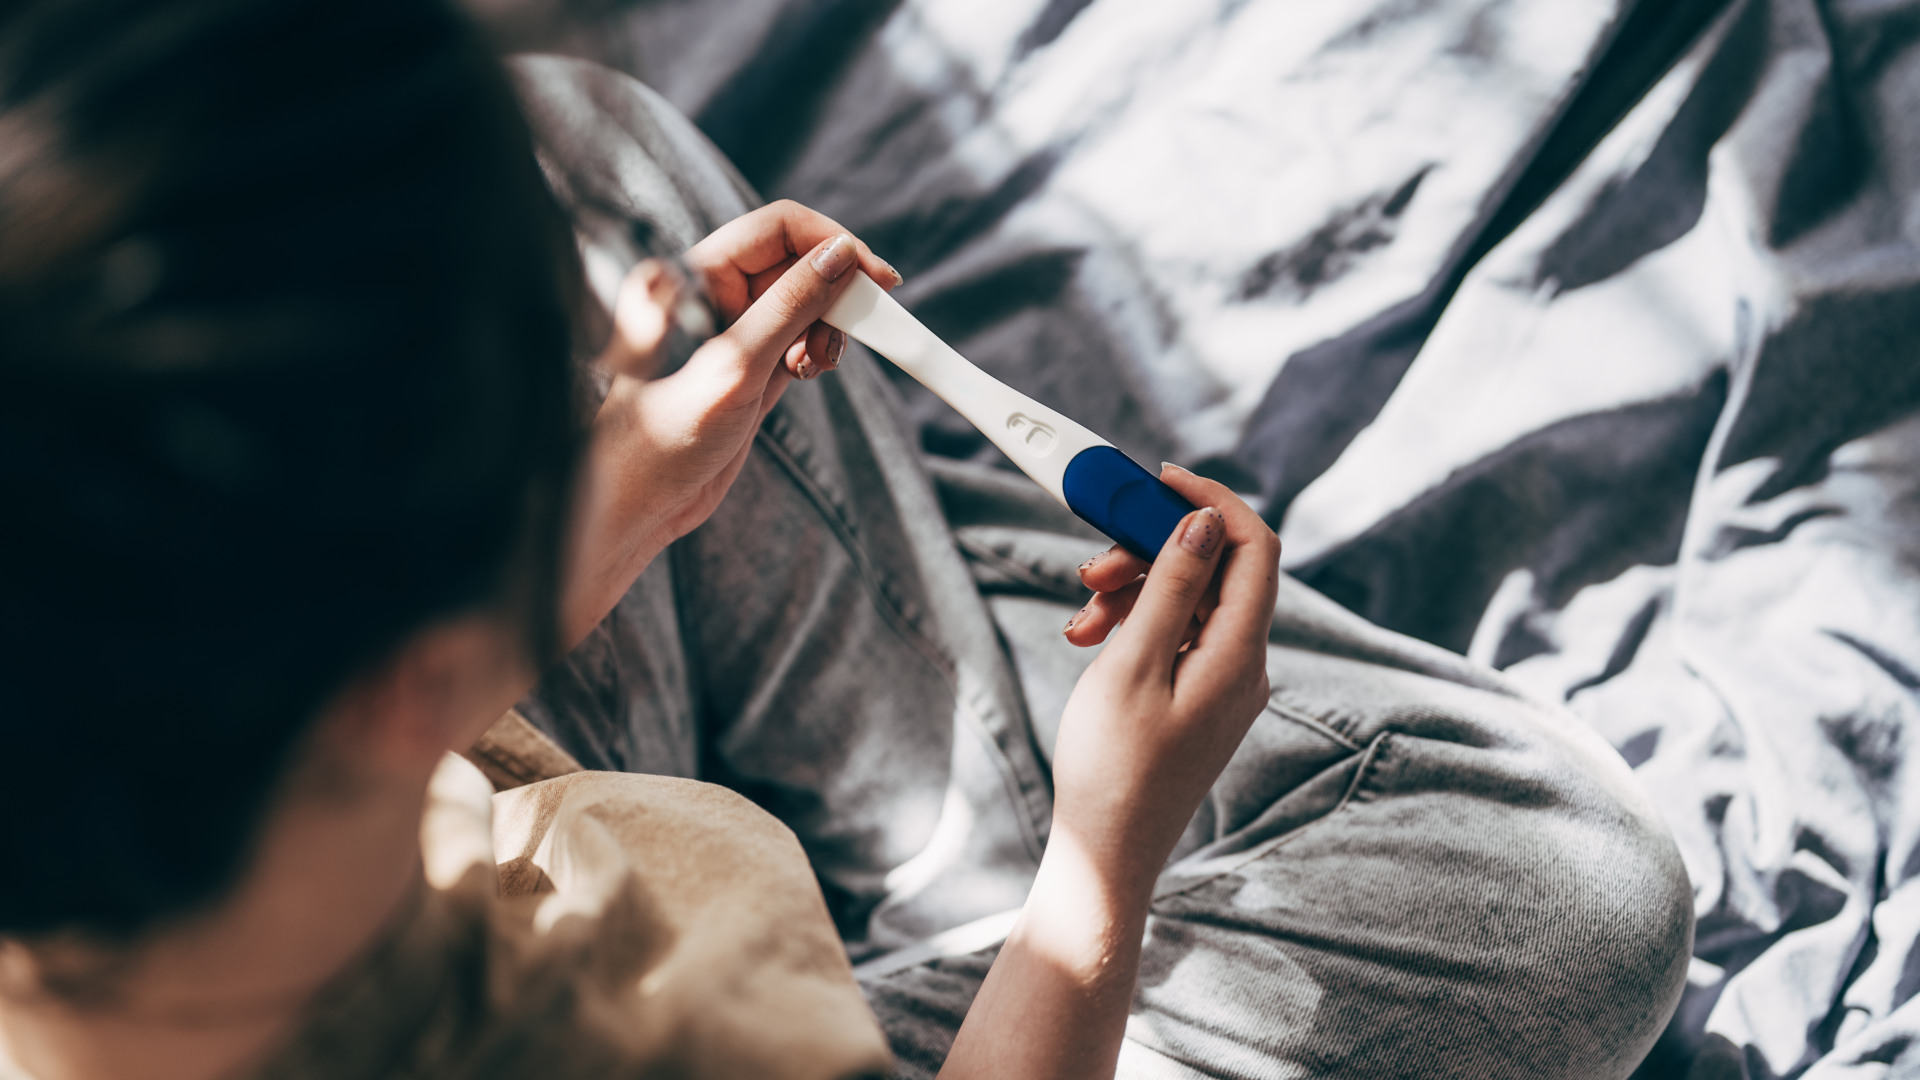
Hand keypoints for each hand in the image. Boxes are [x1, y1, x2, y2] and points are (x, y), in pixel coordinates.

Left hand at [559, 202, 897, 645]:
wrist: (634, 507)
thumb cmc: (658, 441)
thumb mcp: (735, 368)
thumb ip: (790, 307)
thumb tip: (841, 258)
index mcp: (695, 274)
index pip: (778, 227)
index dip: (831, 242)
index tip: (875, 277)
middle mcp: (714, 294)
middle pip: (798, 262)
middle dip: (834, 291)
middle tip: (861, 327)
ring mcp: (734, 332)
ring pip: (805, 302)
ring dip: (829, 326)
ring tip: (817, 364)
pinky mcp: (749, 367)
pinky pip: (800, 338)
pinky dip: (818, 350)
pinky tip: (809, 372)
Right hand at [1051, 465, 1279, 881]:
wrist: (1106, 851)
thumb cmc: (1112, 768)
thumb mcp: (1132, 666)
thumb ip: (1171, 587)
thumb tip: (1204, 522)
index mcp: (1239, 655)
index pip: (1254, 547)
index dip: (1211, 501)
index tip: (1156, 479)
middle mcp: (1244, 665)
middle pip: (1215, 569)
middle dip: (1152, 551)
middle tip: (1091, 568)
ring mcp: (1224, 682)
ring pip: (1189, 600)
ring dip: (1134, 589)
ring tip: (1081, 618)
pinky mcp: (1199, 697)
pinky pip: (1177, 634)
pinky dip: (1136, 622)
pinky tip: (1092, 638)